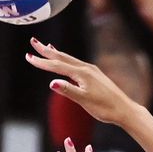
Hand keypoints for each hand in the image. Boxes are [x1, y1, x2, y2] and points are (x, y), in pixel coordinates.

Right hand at [25, 39, 143, 126]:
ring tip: (46, 47)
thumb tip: (51, 82)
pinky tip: (65, 61)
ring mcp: (91, 71)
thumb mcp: (84, 100)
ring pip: (69, 59)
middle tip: (33, 42)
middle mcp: (86, 68)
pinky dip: (66, 60)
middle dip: (46, 50)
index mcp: (82, 74)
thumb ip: (68, 90)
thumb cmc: (105, 108)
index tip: (28, 56)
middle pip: (62, 57)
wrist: (124, 109)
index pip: (57, 66)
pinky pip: (76, 64)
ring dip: (56, 53)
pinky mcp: (95, 75)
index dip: (42, 62)